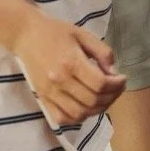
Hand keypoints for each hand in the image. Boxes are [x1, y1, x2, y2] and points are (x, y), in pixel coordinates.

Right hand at [12, 12, 126, 125]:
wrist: (26, 35)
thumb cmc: (57, 32)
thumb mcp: (84, 35)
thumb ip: (102, 52)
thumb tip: (114, 73)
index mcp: (71, 62)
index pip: (100, 84)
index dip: (117, 85)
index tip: (122, 78)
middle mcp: (60, 81)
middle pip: (92, 100)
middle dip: (111, 97)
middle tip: (117, 88)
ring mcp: (50, 93)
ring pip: (79, 113)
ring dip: (98, 109)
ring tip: (105, 97)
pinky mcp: (43, 99)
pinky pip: (63, 118)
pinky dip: (78, 117)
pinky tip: (87, 106)